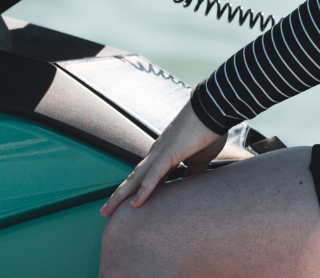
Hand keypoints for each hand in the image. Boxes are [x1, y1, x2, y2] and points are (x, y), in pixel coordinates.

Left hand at [100, 101, 227, 216]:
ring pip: (137, 177)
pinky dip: (145, 189)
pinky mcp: (171, 152)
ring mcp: (161, 152)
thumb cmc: (210, 129)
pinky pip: (155, 174)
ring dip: (121, 195)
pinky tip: (136, 203)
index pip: (145, 176)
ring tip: (107, 211)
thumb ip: (194, 171)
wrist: (214, 107)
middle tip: (104, 212)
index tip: (126, 205)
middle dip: (118, 195)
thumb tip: (189, 185)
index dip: (134, 190)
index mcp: (164, 152)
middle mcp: (157, 152)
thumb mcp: (201, 156)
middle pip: (134, 177)